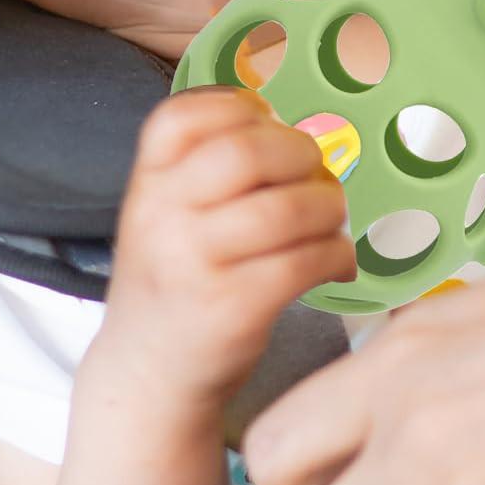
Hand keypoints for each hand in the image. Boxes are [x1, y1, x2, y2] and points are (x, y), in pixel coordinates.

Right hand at [96, 87, 353, 412]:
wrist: (146, 376)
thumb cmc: (175, 281)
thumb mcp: (166, 215)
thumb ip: (208, 170)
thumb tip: (298, 137)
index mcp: (147, 182)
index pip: (183, 116)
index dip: (240, 107)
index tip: (269, 124)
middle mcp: (160, 216)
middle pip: (246, 152)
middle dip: (301, 155)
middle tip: (316, 178)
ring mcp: (193, 264)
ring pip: (286, 208)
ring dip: (329, 209)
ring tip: (331, 224)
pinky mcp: (231, 310)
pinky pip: (306, 261)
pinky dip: (337, 255)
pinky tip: (336, 264)